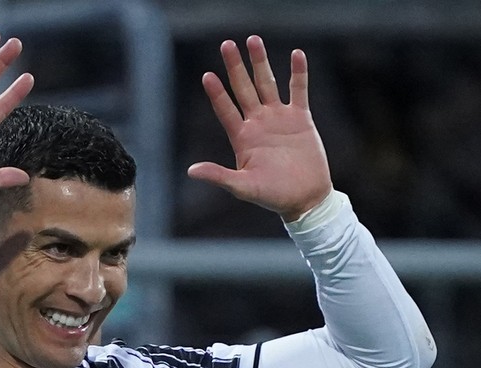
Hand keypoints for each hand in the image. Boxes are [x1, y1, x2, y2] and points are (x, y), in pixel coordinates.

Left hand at [187, 36, 331, 221]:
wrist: (305, 198)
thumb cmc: (272, 196)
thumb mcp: (242, 187)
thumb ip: (218, 176)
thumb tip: (191, 171)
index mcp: (242, 137)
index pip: (225, 110)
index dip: (216, 93)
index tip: (207, 75)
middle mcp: (258, 123)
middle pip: (244, 89)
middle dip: (235, 67)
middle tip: (226, 45)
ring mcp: (279, 118)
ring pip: (267, 83)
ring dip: (261, 63)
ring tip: (253, 40)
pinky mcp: (300, 118)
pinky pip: (298, 90)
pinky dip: (298, 73)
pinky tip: (296, 54)